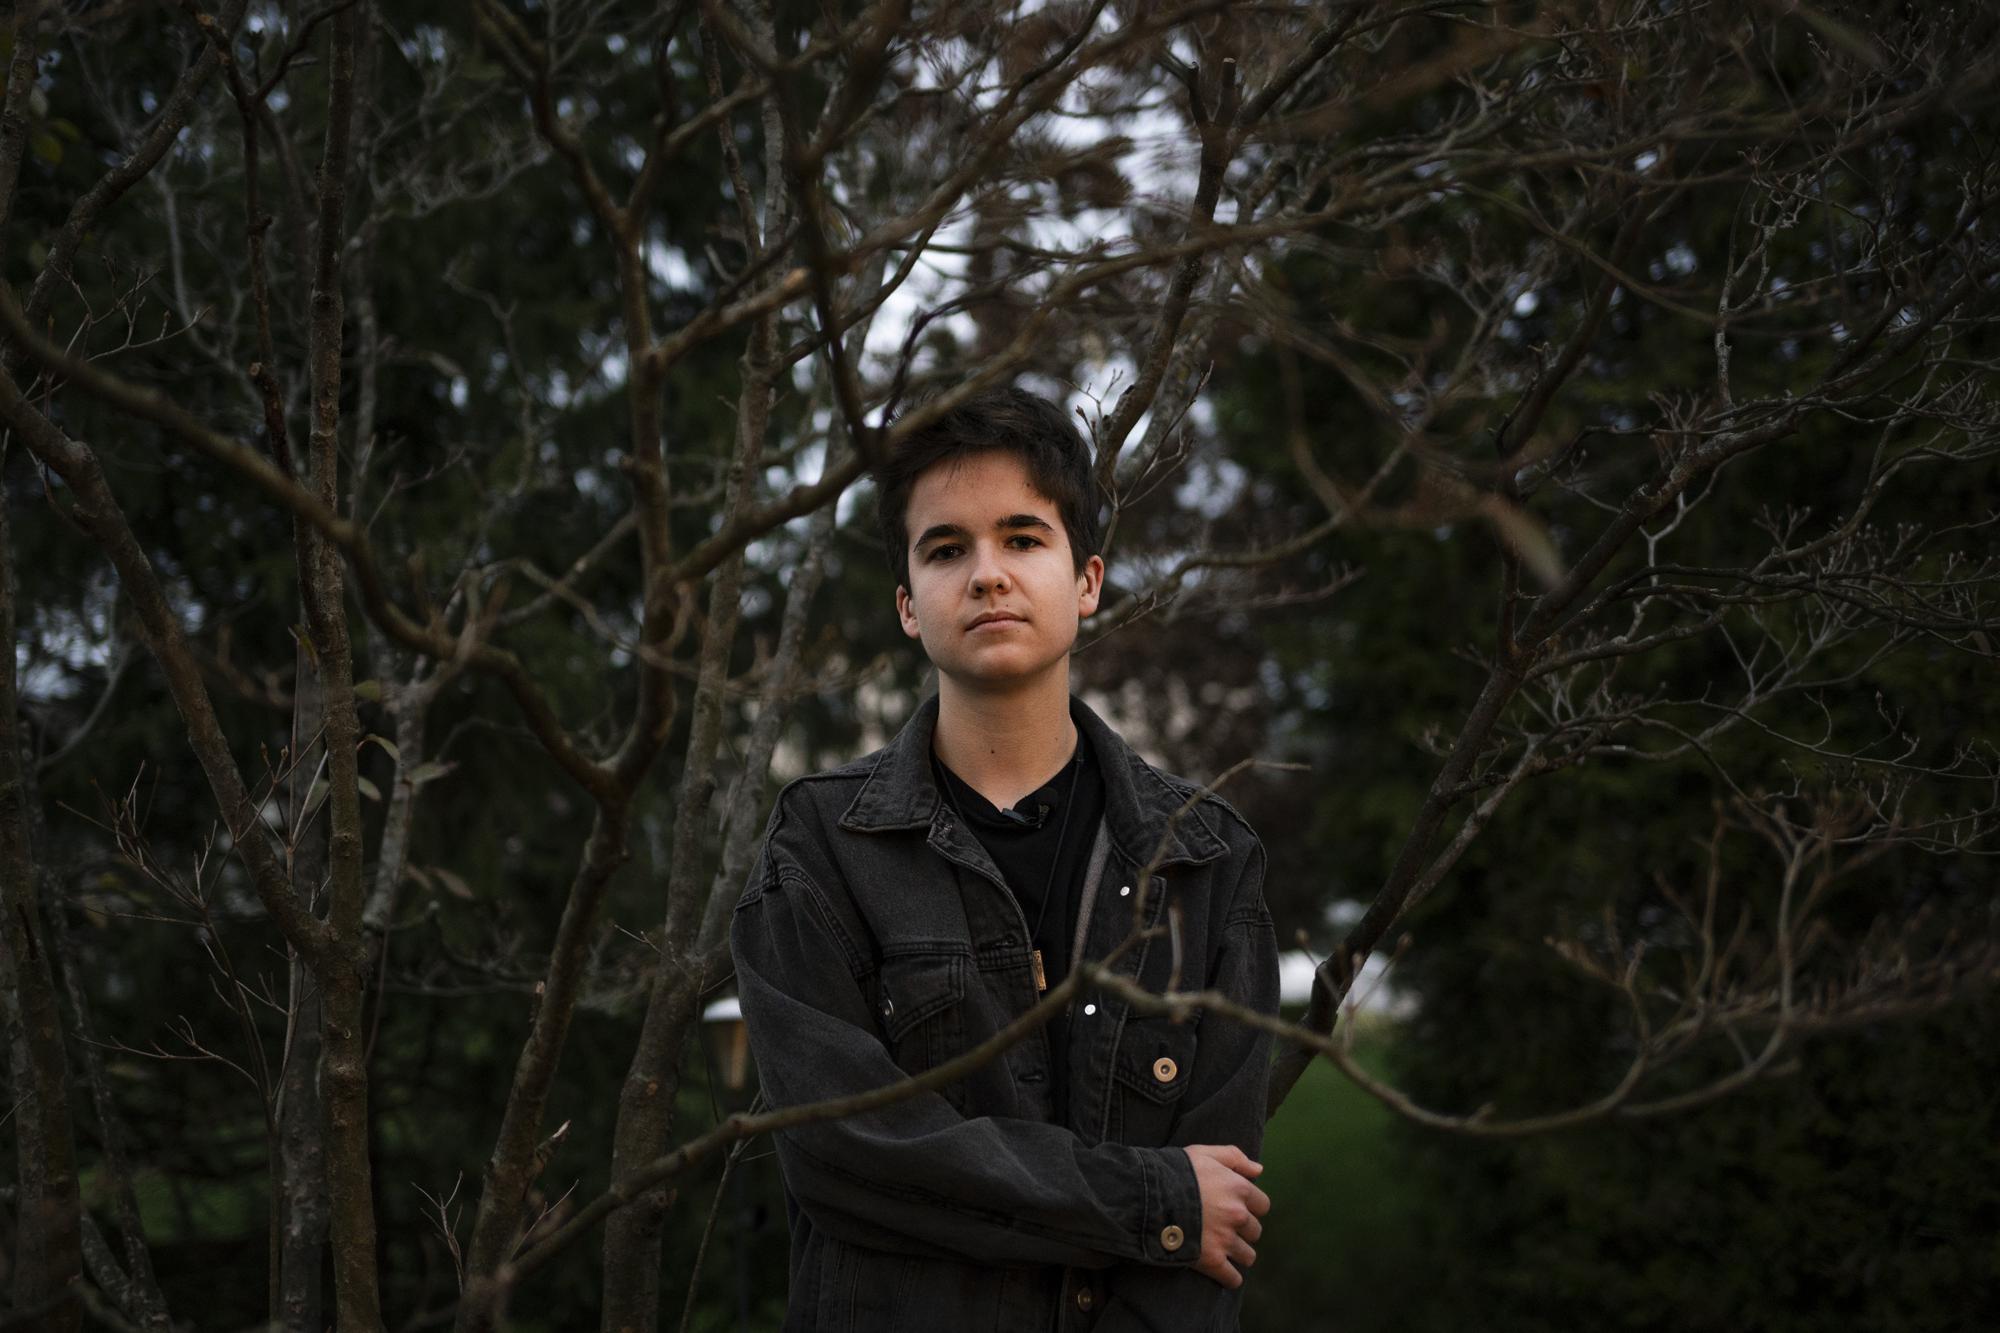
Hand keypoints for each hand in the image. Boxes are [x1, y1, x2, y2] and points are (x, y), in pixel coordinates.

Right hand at [1183, 1144, 1269, 1289]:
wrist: (1148, 1196)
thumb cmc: (1175, 1171)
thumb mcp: (1203, 1153)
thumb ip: (1234, 1157)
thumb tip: (1259, 1169)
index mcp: (1239, 1189)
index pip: (1262, 1205)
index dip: (1250, 1207)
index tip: (1237, 1208)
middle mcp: (1237, 1215)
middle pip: (1255, 1231)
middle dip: (1242, 1230)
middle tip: (1224, 1228)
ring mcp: (1225, 1239)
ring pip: (1247, 1256)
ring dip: (1238, 1254)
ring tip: (1222, 1250)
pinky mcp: (1212, 1260)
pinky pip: (1233, 1278)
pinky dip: (1230, 1278)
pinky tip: (1224, 1274)